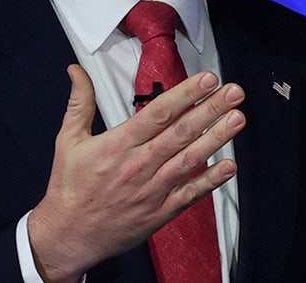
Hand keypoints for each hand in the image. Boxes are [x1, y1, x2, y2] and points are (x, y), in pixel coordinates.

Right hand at [27, 64, 244, 281]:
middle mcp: (138, 165)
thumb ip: (79, 102)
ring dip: (217, 138)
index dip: (185, 95)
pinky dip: (211, 180)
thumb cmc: (70, 187)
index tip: (207, 80)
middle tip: (234, 92)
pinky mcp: (160, 211)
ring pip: (190, 159)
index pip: (158, 114)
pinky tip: (230, 166)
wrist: (67, 235)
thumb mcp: (68, 140)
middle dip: (210, 110)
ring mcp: (152, 189)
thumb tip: (76, 70)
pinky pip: (190, 193)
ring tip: (238, 119)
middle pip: (181, 132)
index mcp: (118, 145)